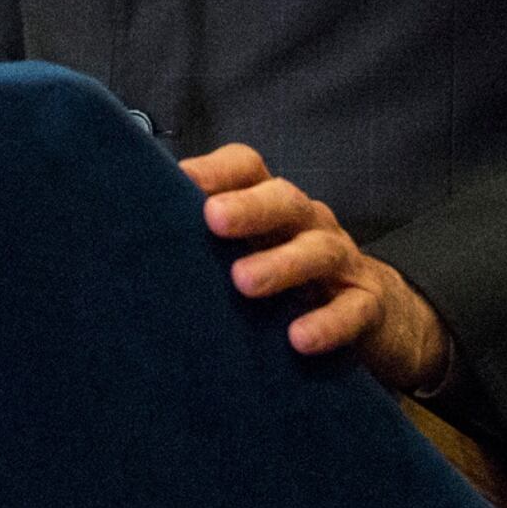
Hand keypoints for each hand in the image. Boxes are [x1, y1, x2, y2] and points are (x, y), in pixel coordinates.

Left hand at [187, 144, 452, 394]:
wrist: (380, 318)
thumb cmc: (292, 278)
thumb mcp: (254, 251)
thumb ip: (205, 242)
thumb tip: (126, 233)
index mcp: (273, 206)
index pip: (249, 168)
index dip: (217, 170)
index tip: (179, 179)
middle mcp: (308, 223)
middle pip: (284, 200)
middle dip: (249, 207)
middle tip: (213, 220)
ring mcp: (342, 263)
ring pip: (319, 251)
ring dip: (282, 264)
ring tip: (244, 282)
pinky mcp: (367, 307)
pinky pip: (353, 311)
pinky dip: (328, 323)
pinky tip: (299, 338)